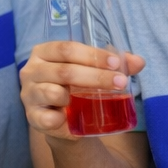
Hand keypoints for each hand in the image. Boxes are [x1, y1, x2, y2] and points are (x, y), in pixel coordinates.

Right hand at [20, 41, 145, 140]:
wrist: (64, 119)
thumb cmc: (76, 86)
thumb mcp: (93, 71)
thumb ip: (114, 65)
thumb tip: (139, 62)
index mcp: (45, 52)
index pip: (67, 48)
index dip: (93, 55)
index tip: (117, 64)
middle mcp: (31, 70)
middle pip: (64, 70)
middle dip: (95, 77)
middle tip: (120, 83)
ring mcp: (28, 93)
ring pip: (52, 92)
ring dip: (74, 97)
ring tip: (90, 100)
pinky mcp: (31, 116)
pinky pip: (44, 117)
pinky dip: (57, 119)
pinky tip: (66, 118)